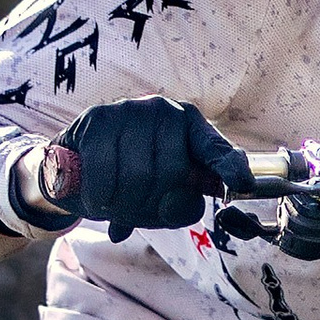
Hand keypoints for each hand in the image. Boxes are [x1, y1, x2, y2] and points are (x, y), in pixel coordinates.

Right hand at [62, 99, 252, 240]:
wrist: (77, 161)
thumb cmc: (130, 178)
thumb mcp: (163, 194)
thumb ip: (181, 205)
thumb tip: (176, 208)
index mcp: (192, 128)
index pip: (215, 150)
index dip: (230, 168)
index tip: (242, 184)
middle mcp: (166, 112)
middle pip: (171, 176)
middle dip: (150, 206)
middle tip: (134, 209)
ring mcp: (132, 110)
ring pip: (136, 178)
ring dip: (122, 205)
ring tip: (114, 203)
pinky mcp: (97, 119)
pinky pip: (104, 176)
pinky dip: (99, 199)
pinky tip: (96, 198)